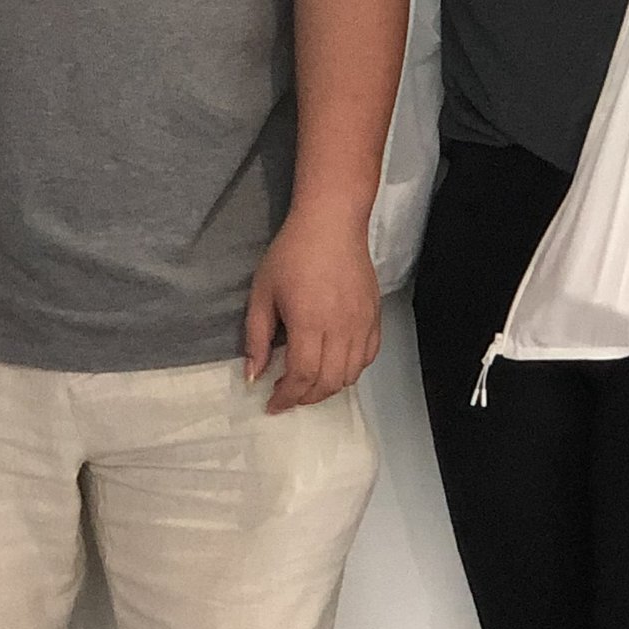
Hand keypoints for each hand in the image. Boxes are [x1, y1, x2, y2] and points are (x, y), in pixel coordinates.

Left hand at [245, 204, 381, 413]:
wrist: (331, 224)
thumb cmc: (291, 254)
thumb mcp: (262, 293)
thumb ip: (257, 338)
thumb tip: (254, 376)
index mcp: (309, 323)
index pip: (302, 377)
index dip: (286, 397)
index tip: (272, 405)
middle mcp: (340, 329)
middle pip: (328, 382)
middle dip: (305, 397)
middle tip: (287, 395)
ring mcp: (362, 324)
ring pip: (351, 375)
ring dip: (328, 388)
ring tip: (308, 384)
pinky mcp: (375, 317)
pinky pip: (368, 357)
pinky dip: (351, 371)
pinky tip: (334, 366)